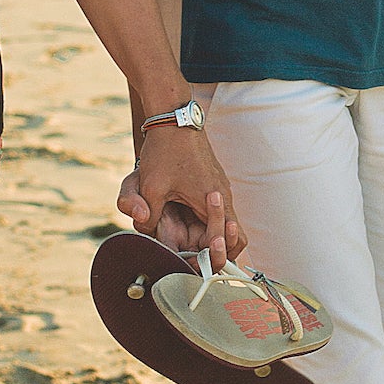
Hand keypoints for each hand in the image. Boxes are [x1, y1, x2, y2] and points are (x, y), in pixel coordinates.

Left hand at [123, 122, 237, 261]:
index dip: (216, 255)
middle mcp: (224, 196)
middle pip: (234, 237)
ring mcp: (222, 190)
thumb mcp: (151, 186)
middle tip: (198, 262)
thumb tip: (148, 233)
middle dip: (217, 251)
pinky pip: (220, 212)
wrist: (175, 120)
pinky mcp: (215, 185)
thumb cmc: (165, 151)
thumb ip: (149, 216)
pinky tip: (191, 229)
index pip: (229, 239)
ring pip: (228, 225)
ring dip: (213, 238)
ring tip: (193, 249)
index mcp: (214, 199)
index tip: (199, 263)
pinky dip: (210, 225)